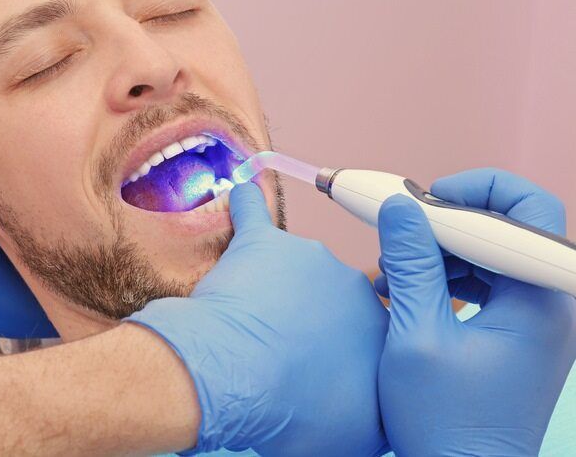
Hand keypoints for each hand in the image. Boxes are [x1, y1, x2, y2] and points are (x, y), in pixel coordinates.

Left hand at [127, 182, 389, 455]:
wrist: (238, 377)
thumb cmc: (293, 412)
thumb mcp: (355, 436)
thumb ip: (373, 416)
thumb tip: (370, 412)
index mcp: (382, 330)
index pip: (374, 330)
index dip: (347, 348)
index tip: (328, 361)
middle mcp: (353, 287)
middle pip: (335, 296)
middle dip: (315, 318)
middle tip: (285, 348)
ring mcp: (308, 259)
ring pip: (296, 268)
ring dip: (278, 286)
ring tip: (251, 317)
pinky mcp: (260, 243)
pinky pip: (253, 213)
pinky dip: (245, 203)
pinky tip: (240, 188)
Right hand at [375, 168, 575, 456]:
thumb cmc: (444, 421)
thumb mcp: (416, 336)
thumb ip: (411, 264)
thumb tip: (399, 206)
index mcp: (540, 301)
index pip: (526, 209)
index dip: (471, 192)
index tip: (419, 200)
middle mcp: (551, 304)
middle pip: (509, 226)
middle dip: (449, 219)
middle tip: (402, 229)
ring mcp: (538, 320)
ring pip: (493, 251)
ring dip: (441, 248)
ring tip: (392, 270)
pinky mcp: (521, 334)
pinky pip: (488, 280)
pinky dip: (448, 274)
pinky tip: (406, 288)